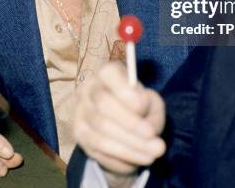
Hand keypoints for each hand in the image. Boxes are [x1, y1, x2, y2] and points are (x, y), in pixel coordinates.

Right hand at [74, 62, 165, 177]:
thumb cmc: (138, 107)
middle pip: (103, 105)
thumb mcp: (152, 103)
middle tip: (156, 142)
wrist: (120, 123)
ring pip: (101, 133)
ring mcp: (79, 112)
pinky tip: (138, 160)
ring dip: (130, 148)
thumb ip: (152, 111)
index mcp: (107, 74)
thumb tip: (148, 128)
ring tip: (153, 155)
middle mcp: (88, 89)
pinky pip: (98, 151)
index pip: (109, 74)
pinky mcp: (78, 134)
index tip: (143, 107)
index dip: (125, 91)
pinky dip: (120, 159)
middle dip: (131, 125)